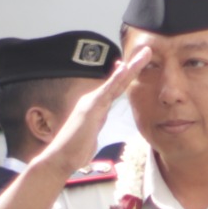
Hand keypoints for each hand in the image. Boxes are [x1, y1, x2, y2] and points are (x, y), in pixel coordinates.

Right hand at [39, 46, 152, 173]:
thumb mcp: (89, 137)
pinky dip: (116, 78)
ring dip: (131, 67)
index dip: (125, 76)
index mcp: (95, 107)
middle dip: (133, 66)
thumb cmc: (74, 150)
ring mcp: (92, 102)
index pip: (114, 89)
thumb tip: (94, 131)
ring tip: (144, 54)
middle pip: (118, 81)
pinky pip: (107, 91)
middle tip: (147, 51)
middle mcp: (93, 101)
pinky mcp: (90, 107)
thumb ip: (93, 130)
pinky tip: (125, 67)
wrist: (61, 157)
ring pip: (116, 82)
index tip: (133, 64)